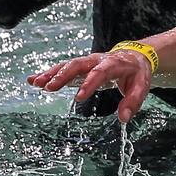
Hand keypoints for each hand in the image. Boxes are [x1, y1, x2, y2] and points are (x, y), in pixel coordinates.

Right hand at [28, 50, 152, 122]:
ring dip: (51, 74)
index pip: (100, 73)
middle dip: (62, 75)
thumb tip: (123, 119)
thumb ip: (133, 101)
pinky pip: (62, 68)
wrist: (134, 56)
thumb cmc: (137, 73)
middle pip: (78, 65)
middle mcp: (97, 60)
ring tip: (35, 83)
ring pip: (67, 65)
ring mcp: (87, 62)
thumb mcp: (142, 86)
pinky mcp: (80, 66)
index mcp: (114, 63)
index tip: (79, 98)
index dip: (89, 84)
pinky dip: (48, 74)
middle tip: (48, 87)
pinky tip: (33, 80)